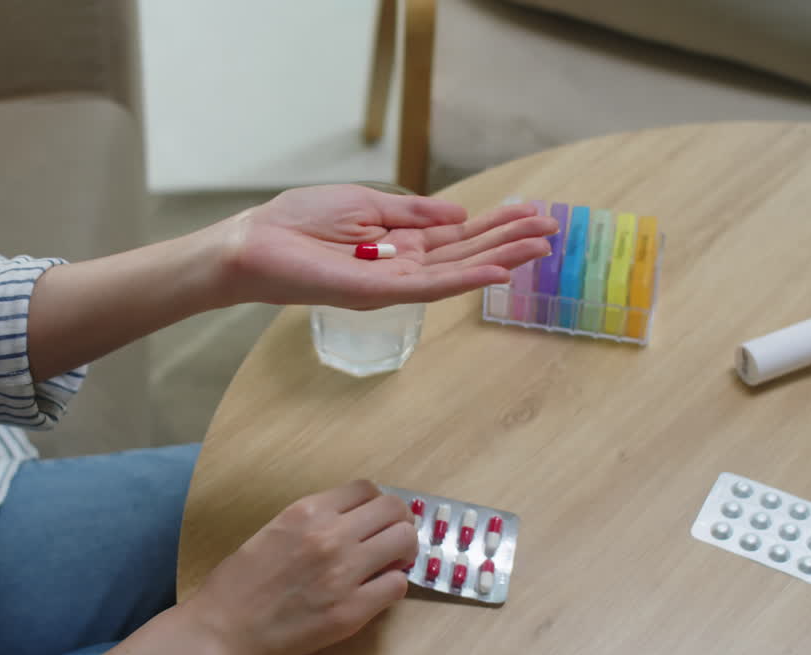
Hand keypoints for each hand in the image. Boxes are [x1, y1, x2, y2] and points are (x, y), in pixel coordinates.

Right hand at [183, 479, 417, 654]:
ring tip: (389, 564)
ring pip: (404, 542)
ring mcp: (344, 573)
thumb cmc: (240, 581)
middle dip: (399, 522)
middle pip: (394, 510)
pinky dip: (392, 585)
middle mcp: (330, 535)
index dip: (377, 503)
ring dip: (403, 552)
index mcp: (307, 512)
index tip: (375, 518)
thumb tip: (356, 521)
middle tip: (391, 539)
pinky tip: (375, 591)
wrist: (224, 628)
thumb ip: (316, 521)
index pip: (366, 489)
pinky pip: (397, 585)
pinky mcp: (352, 611)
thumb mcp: (275, 529)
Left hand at [216, 184, 556, 308]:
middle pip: (467, 252)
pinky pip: (430, 288)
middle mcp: (403, 264)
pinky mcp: (380, 293)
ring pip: (458, 271)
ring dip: (500, 258)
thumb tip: (460, 214)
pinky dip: (465, 279)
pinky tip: (498, 271)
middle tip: (553, 230)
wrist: (257, 244)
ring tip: (540, 248)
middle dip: (510, 241)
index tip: (533, 212)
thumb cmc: (300, 222)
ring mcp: (394, 281)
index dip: (496, 224)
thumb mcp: (365, 204)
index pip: (458, 235)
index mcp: (399, 240)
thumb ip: (413, 212)